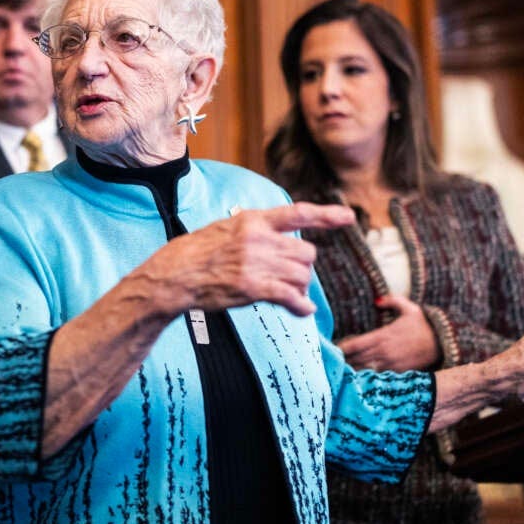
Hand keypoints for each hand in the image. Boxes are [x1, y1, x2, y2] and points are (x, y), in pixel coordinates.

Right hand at [139, 201, 354, 316]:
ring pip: (302, 275)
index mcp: (252, 220)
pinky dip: (302, 306)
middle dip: (304, 267)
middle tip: (292, 278)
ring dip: (300, 287)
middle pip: (306, 253)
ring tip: (289, 294)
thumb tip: (280, 239)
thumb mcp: (225, 228)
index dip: (326, 215)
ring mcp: (257, 263)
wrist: (175, 275)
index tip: (348, 218)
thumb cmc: (196, 253)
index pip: (298, 214)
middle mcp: (258, 239)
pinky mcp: (254, 287)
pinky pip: (291, 296)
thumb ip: (254, 230)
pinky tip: (303, 310)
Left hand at [338, 295, 438, 371]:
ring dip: (351, 371)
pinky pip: (377, 378)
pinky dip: (366, 379)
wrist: (443, 344)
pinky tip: (358, 380)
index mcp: (382, 336)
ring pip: (363, 371)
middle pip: (354, 359)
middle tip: (329, 362)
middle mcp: (384, 352)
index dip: (339, 348)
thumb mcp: (410, 308)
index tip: (330, 349)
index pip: (353, 344)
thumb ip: (392, 301)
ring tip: (338, 372)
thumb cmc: (424, 325)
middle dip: (341, 361)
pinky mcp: (397, 373)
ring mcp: (390, 365)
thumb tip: (377, 300)